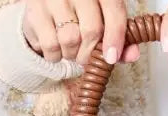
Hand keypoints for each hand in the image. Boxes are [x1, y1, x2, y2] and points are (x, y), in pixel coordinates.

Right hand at [21, 0, 139, 64]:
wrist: (44, 1)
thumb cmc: (80, 11)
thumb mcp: (103, 17)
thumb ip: (119, 36)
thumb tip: (133, 55)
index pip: (114, 11)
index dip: (116, 38)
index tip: (112, 58)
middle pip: (92, 30)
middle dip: (91, 53)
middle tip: (87, 58)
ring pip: (70, 40)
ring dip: (72, 55)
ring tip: (70, 49)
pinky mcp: (34, 9)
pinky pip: (51, 46)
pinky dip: (55, 56)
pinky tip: (56, 46)